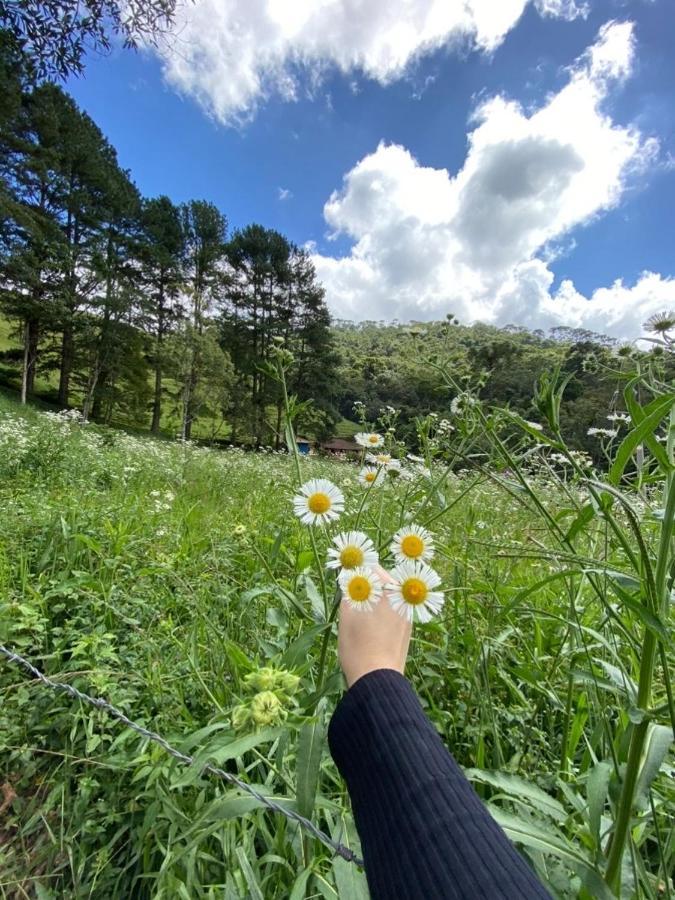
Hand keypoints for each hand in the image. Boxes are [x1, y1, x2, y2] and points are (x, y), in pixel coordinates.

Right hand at [337, 565, 411, 687]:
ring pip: (389, 598)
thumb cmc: (358, 646)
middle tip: (350, 590)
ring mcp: (407, 617)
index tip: (346, 573)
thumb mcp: (347, 615)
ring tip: (357, 607)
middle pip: (384, 583)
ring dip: (374, 598)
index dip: (358, 570)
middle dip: (367, 583)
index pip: (374, 570)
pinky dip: (381, 611)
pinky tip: (368, 623)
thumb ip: (349, 591)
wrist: (377, 680)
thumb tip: (349, 579)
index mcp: (390, 593)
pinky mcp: (407, 631)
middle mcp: (404, 602)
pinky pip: (393, 612)